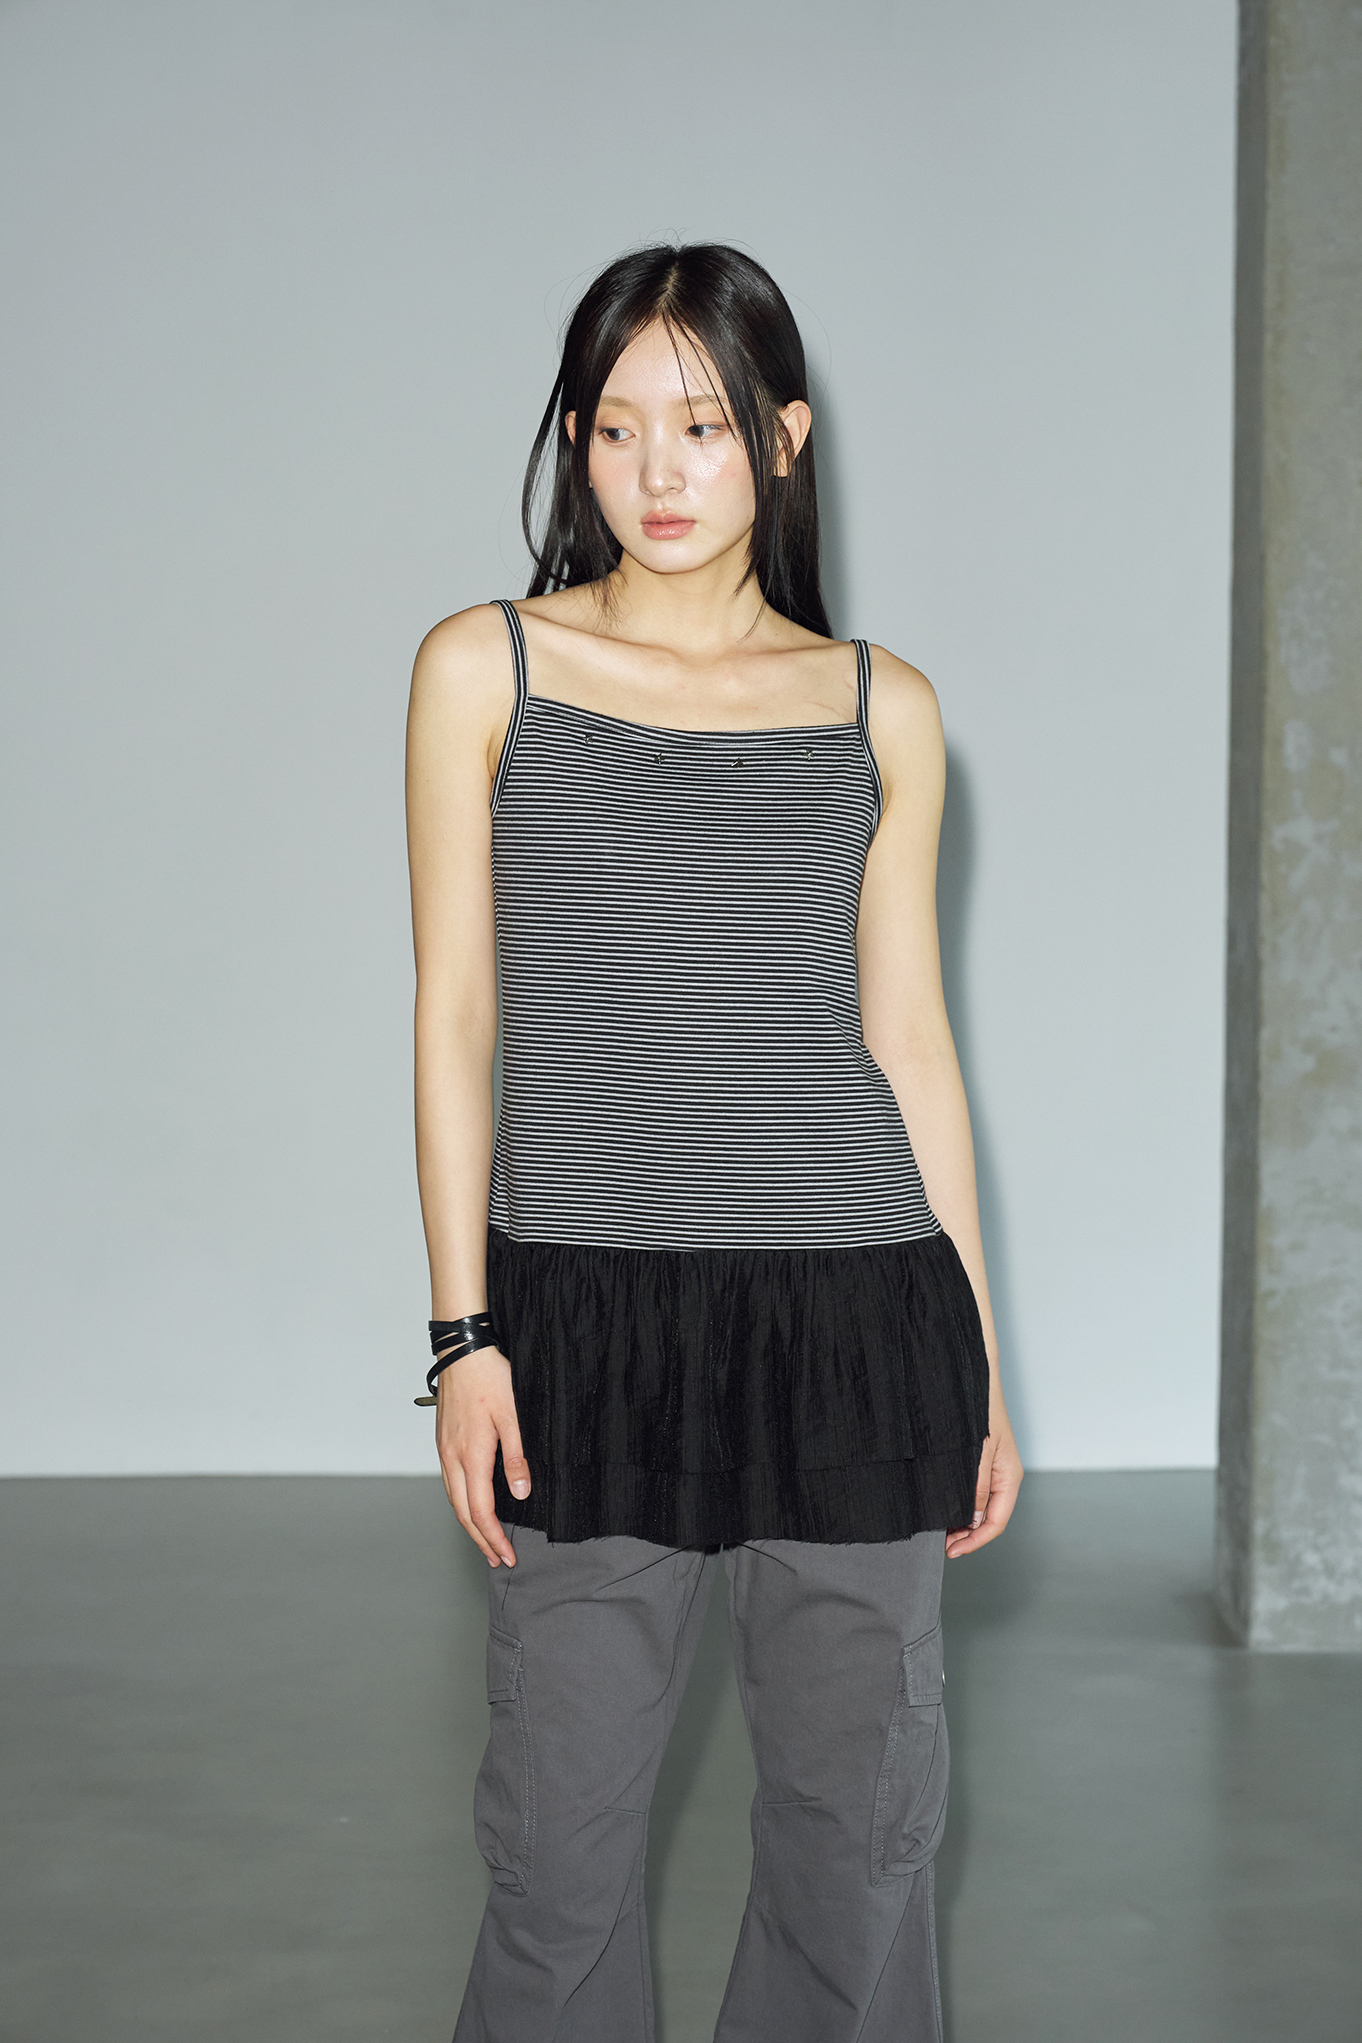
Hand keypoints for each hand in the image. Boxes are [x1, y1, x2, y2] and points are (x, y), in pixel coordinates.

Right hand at [435, 1347, 531, 1567]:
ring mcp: (444, 1450)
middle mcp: (452, 1458)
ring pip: (453, 1499)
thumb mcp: (513, 1415)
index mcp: (470, 1455)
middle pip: (463, 1512)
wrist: (462, 1351)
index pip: (480, 1511)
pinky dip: (462, 1503)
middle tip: (498, 1559)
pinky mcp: (443, 1441)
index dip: (494, 1537)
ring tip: (486, 1540)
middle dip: (481, 1540)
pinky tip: (473, 1504)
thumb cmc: (489, 1377)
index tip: (507, 1555)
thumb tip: (520, 1493)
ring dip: (470, 1523)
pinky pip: (450, 1482)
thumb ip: (516, 1457)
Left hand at [945, 1388, 1022, 1559]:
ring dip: (961, 1520)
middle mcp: (1002, 1476)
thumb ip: (975, 1486)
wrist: (971, 1377)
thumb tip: (970, 1518)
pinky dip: (958, 1502)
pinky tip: (942, 1504)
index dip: (974, 1541)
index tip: (952, 1551)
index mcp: (1008, 1477)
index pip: (995, 1522)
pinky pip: (971, 1490)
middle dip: (966, 1535)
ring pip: (979, 1506)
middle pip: (988, 1518)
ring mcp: (991, 1468)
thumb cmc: (977, 1409)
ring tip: (939, 1528)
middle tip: (941, 1543)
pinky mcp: (978, 1460)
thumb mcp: (975, 1452)